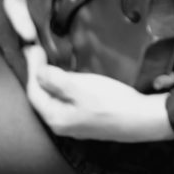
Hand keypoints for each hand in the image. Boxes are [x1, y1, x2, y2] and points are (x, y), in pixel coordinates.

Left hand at [24, 45, 173, 142]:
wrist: (142, 119)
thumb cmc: (113, 104)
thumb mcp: (81, 88)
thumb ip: (56, 81)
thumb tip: (37, 72)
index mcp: (56, 118)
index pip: (34, 92)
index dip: (32, 69)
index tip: (33, 49)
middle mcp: (61, 124)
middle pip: (42, 96)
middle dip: (38, 74)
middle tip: (39, 52)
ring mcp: (74, 123)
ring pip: (54, 98)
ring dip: (50, 79)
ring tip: (50, 60)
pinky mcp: (86, 118)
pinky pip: (66, 100)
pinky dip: (62, 85)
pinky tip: (69, 76)